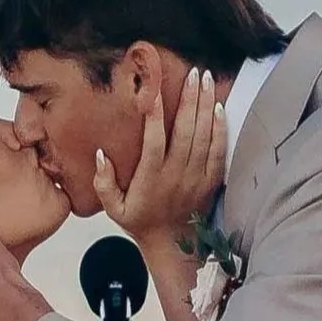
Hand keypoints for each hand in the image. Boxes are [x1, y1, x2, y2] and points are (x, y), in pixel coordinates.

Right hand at [93, 67, 225, 251]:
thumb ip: (104, 182)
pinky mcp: (211, 181)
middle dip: (190, 99)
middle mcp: (176, 175)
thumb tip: (101, 153)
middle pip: (186, 131)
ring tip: (206, 80)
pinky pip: (219, 151)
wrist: (173, 248)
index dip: (155, 114)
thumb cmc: (141, 223)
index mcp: (151, 178)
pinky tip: (219, 108)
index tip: (154, 90)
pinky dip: (220, 129)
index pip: (154, 141)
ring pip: (204, 136)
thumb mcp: (113, 208)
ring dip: (205, 106)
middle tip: (193, 73)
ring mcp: (196, 177)